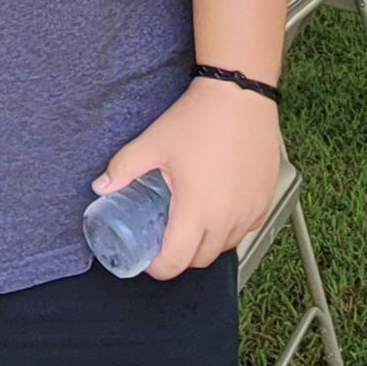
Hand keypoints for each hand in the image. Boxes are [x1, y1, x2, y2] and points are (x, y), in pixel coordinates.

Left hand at [94, 79, 279, 279]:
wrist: (240, 98)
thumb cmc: (198, 119)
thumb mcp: (154, 142)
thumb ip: (124, 167)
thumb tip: (101, 186)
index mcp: (198, 209)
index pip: (177, 261)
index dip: (158, 267)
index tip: (147, 259)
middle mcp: (228, 219)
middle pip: (201, 260)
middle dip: (179, 256)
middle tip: (163, 236)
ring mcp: (250, 213)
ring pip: (224, 247)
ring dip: (204, 243)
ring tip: (187, 220)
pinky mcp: (264, 202)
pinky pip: (243, 230)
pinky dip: (227, 228)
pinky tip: (213, 206)